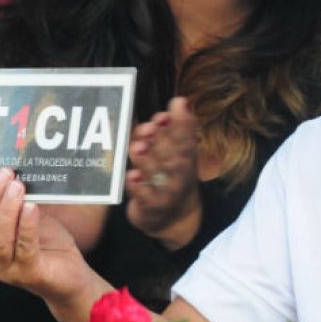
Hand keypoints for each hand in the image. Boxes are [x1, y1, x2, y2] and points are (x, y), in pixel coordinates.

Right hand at [0, 167, 96, 307]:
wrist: (71, 278)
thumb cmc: (47, 246)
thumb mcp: (28, 219)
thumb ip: (18, 202)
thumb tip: (15, 172)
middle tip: (6, 174)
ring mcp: (7, 270)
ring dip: (6, 208)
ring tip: (18, 186)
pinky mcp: (30, 273)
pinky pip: (25, 247)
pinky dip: (26, 225)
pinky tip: (32, 207)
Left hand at [125, 97, 202, 249]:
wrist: (174, 220)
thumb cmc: (172, 176)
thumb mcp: (180, 152)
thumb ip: (176, 128)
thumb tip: (179, 101)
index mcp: (188, 159)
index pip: (188, 138)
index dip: (184, 121)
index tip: (177, 104)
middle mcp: (180, 175)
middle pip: (175, 156)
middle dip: (165, 139)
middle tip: (152, 125)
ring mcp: (166, 192)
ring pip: (157, 175)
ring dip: (147, 160)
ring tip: (137, 146)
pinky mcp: (151, 207)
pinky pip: (143, 198)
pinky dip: (137, 187)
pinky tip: (131, 176)